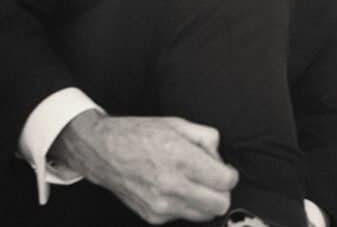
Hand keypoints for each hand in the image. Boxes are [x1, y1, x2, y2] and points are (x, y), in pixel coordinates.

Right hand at [51, 109, 238, 223]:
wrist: (102, 151)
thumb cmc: (140, 135)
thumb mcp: (179, 124)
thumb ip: (208, 139)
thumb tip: (220, 160)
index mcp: (182, 159)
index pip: (226, 181)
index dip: (230, 174)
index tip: (224, 170)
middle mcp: (172, 186)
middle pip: (219, 204)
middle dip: (222, 191)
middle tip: (212, 178)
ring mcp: (161, 205)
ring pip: (204, 215)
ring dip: (205, 201)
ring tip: (193, 183)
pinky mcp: (152, 217)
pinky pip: (183, 216)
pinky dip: (186, 205)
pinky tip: (175, 189)